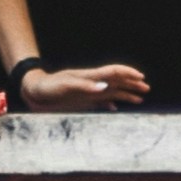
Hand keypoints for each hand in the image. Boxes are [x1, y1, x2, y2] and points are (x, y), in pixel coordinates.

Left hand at [12, 61, 148, 109]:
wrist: (33, 92)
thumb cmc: (48, 87)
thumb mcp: (65, 86)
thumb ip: (85, 87)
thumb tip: (105, 87)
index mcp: (89, 77)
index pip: (113, 72)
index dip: (128, 74)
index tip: (141, 78)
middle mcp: (91, 83)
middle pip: (116, 81)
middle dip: (131, 84)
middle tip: (146, 88)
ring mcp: (87, 92)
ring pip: (111, 92)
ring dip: (125, 94)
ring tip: (139, 98)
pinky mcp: (81, 101)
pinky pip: (100, 102)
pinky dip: (110, 104)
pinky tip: (115, 108)